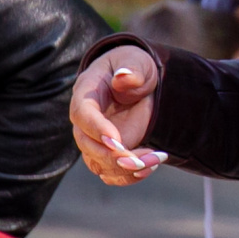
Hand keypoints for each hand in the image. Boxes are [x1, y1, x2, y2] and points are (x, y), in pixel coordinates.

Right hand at [68, 50, 166, 184]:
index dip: (96, 129)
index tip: (117, 141)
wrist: (140, 83)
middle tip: (141, 159)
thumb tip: (123, 77)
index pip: (82, 114)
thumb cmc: (135, 67)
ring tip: (156, 160)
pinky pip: (111, 173)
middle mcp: (85, 120)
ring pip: (99, 163)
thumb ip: (131, 68)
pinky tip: (152, 166)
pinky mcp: (108, 153)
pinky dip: (129, 176)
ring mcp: (95, 139)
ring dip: (125, 169)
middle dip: (113, 157)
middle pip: (87, 145)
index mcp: (87, 93)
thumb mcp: (136, 61)